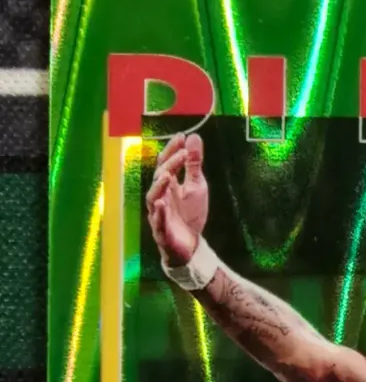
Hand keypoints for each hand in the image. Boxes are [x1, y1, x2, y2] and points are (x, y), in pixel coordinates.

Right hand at [145, 131, 208, 265]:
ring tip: (167, 175)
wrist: (191, 245)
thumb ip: (193, 164)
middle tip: (182, 153)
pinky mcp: (162, 231)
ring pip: (153, 198)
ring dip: (159, 186)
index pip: (166, 163)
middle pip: (160, 177)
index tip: (182, 137)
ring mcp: (158, 213)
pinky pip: (157, 221)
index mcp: (168, 185)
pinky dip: (158, 213)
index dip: (172, 150)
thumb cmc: (190, 214)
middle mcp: (160, 196)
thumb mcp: (196, 186)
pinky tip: (161, 204)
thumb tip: (194, 137)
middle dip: (170, 164)